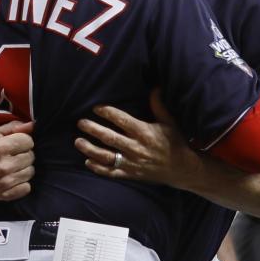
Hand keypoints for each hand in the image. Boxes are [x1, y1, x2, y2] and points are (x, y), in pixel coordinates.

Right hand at [0, 121, 35, 200]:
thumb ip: (13, 127)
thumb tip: (31, 125)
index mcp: (0, 148)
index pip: (28, 142)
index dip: (23, 140)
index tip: (14, 143)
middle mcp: (3, 166)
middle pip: (30, 157)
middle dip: (23, 153)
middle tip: (12, 154)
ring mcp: (3, 182)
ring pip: (30, 172)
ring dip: (23, 168)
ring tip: (12, 165)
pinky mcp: (3, 194)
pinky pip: (26, 189)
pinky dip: (22, 183)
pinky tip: (13, 177)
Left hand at [75, 90, 198, 187]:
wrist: (182, 169)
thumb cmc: (175, 142)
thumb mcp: (169, 121)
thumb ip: (158, 104)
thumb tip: (155, 86)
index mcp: (144, 132)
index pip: (121, 120)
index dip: (107, 113)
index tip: (96, 108)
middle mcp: (136, 147)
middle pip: (109, 137)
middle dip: (92, 129)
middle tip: (81, 123)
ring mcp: (132, 162)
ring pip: (106, 156)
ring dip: (90, 149)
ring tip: (78, 142)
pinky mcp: (131, 174)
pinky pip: (111, 172)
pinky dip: (98, 168)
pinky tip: (87, 162)